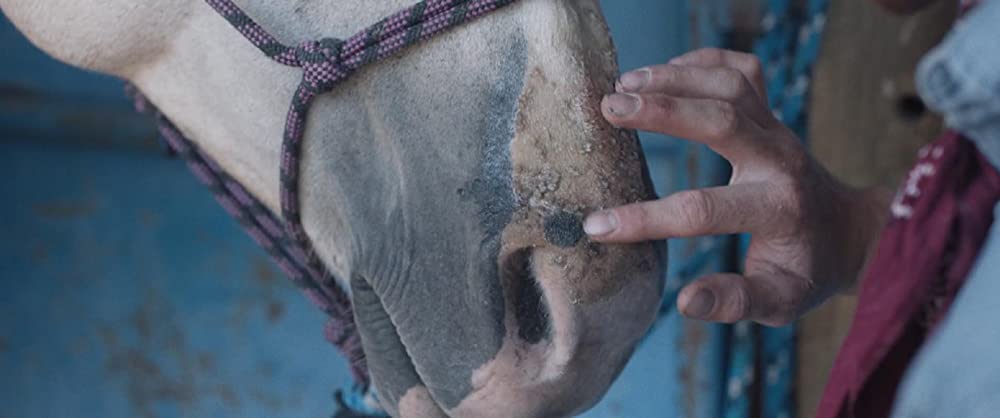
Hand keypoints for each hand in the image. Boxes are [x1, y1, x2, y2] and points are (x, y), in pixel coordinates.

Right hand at [586, 48, 891, 325]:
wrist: (848, 232)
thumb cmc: (806, 270)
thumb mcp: (779, 301)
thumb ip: (735, 302)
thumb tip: (685, 302)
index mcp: (778, 209)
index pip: (703, 210)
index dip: (645, 219)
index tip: (597, 225)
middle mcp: (780, 160)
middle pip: (720, 120)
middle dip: (661, 111)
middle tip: (608, 109)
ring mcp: (778, 129)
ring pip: (730, 84)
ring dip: (675, 77)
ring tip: (623, 84)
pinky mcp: (773, 113)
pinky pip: (741, 70)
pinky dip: (701, 61)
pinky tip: (664, 71)